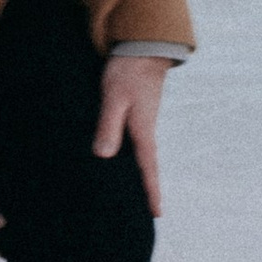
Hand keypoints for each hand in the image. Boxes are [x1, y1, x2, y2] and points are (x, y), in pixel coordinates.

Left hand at [93, 53, 170, 217]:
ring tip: (138, 196)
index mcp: (143, 130)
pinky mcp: (137, 115)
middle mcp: (146, 130)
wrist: (142, 48)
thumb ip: (108, 125)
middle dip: (148, 190)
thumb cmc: (126, 72)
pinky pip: (136, 144)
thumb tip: (105, 155)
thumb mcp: (113, 98)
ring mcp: (143, 123)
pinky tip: (123, 163)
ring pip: (142, 156)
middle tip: (151, 213)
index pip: (148, 168)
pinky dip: (133, 159)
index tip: (156, 213)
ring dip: (142, 175)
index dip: (151, 191)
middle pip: (148, 167)